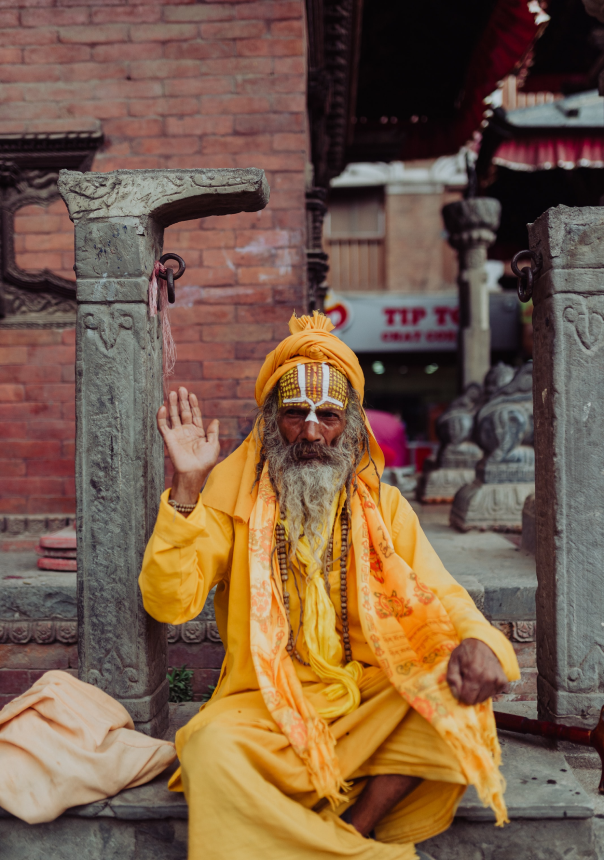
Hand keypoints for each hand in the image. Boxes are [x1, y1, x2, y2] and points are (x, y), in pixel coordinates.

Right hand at [157, 387, 219, 504]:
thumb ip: (213, 432)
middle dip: (182, 400)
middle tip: (181, 388)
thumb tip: (215, 421)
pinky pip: (163, 426)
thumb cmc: (205, 461)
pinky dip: (162, 416)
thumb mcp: (214, 445)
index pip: (194, 414)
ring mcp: (177, 434)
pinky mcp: (169, 438)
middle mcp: (187, 431)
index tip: (192, 394)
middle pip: (183, 412)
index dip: (193, 404)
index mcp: (198, 432)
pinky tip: (163, 407)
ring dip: (173, 404)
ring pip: (174, 416)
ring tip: (172, 393)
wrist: (194, 472)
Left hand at [447, 638, 507, 704]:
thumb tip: (457, 695)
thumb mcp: (453, 661)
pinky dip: (487, 689)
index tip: (460, 687)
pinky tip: (484, 679)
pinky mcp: (503, 682)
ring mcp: (497, 680)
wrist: (485, 643)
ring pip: (484, 698)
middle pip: (476, 700)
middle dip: (469, 694)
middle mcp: (488, 678)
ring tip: (476, 679)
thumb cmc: (466, 652)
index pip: (467, 698)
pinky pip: (493, 694)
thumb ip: (452, 678)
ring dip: (478, 692)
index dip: (461, 695)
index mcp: (474, 672)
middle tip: (468, 681)